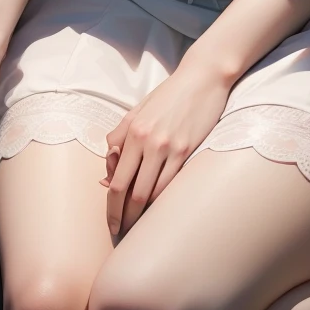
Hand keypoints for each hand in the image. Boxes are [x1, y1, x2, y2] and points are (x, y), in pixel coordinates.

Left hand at [104, 52, 231, 237]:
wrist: (201, 78)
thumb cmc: (167, 96)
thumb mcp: (137, 111)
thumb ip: (120, 138)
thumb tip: (108, 172)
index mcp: (131, 130)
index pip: (115, 179)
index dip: (110, 206)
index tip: (110, 221)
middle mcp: (147, 141)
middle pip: (128, 191)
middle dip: (122, 216)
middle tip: (119, 231)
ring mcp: (168, 147)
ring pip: (149, 193)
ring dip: (141, 214)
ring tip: (137, 226)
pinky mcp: (187, 151)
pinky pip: (170, 184)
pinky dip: (161, 201)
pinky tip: (158, 210)